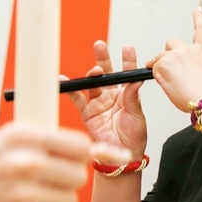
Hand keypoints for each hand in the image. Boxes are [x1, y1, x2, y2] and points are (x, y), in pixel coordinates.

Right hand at [0, 123, 123, 201]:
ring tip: (27, 197)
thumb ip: (46, 144)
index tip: (66, 161)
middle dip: (64, 181)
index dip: (76, 157)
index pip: (81, 146)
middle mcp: (27, 162)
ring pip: (69, 201)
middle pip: (78, 176)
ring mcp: (24, 193)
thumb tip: (94, 150)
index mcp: (26, 136)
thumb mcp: (6, 140)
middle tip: (41, 181)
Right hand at [65, 40, 148, 157]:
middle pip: (106, 73)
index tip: (127, 48)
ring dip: (91, 75)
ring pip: (92, 84)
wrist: (122, 155)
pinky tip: (64, 80)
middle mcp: (111, 96)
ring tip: (94, 70)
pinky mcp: (87, 112)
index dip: (127, 60)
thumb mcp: (137, 116)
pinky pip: (77, 99)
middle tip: (100, 45)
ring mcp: (98, 103)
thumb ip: (133, 98)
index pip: (127, 73)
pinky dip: (70, 90)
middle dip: (103, 59)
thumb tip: (135, 80)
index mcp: (127, 95)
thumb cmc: (134, 138)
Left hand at [145, 7, 201, 113]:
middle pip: (171, 43)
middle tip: (172, 69)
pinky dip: (158, 77)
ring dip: (161, 68)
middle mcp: (188, 49)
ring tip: (173, 83)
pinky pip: (153, 68)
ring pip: (159, 58)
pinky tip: (169, 85)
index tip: (197, 8)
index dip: (199, 17)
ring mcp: (174, 55)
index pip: (201, 29)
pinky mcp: (162, 64)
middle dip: (168, 54)